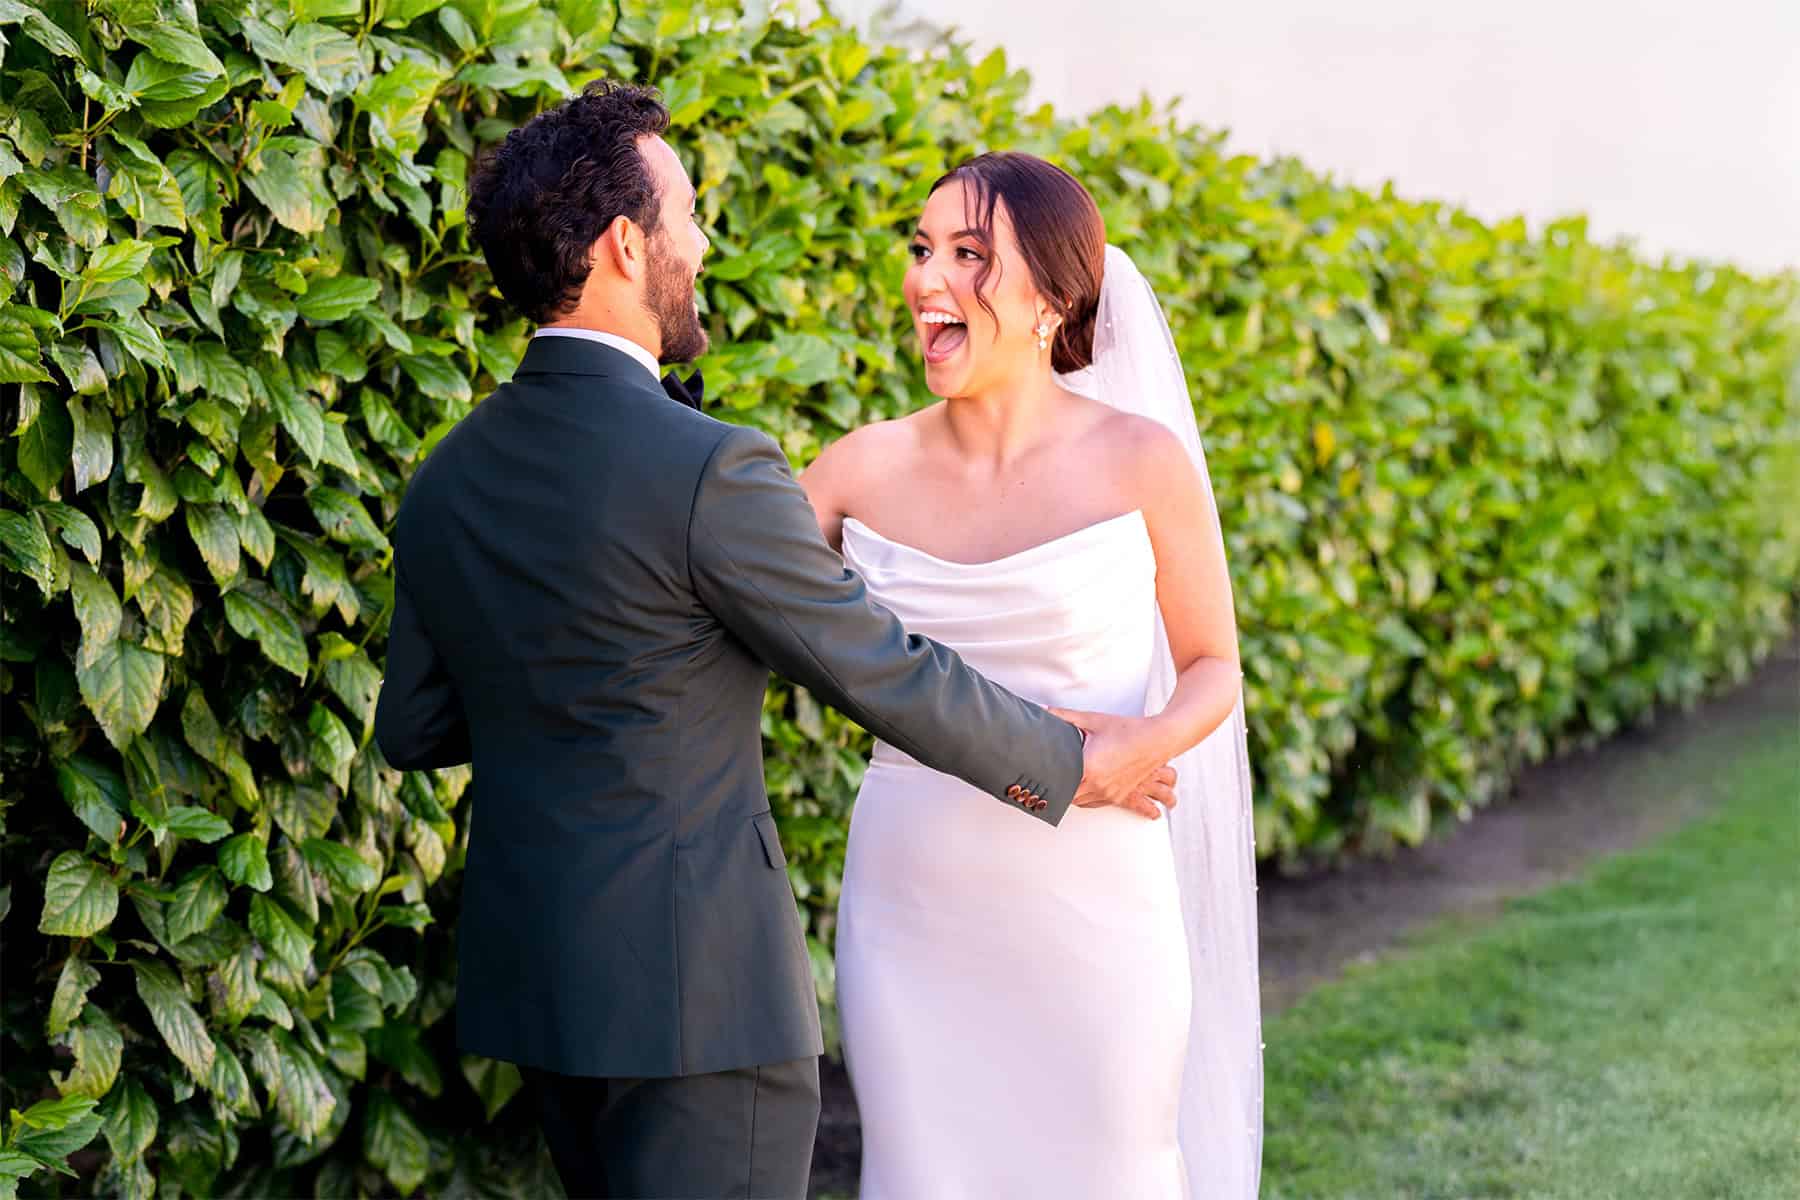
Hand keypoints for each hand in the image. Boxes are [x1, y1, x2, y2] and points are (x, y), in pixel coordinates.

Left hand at [1052, 707, 1178, 820]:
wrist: (1158, 739)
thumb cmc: (1130, 730)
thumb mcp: (1094, 720)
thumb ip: (1066, 717)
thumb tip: (1047, 712)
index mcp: (1089, 768)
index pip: (1058, 785)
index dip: (1046, 784)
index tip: (1036, 781)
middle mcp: (1099, 785)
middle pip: (1067, 796)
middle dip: (1057, 789)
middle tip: (1044, 783)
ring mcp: (1110, 793)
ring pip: (1080, 802)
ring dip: (1071, 795)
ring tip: (1060, 786)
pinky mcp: (1118, 796)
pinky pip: (1095, 803)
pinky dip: (1086, 798)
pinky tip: (1080, 790)